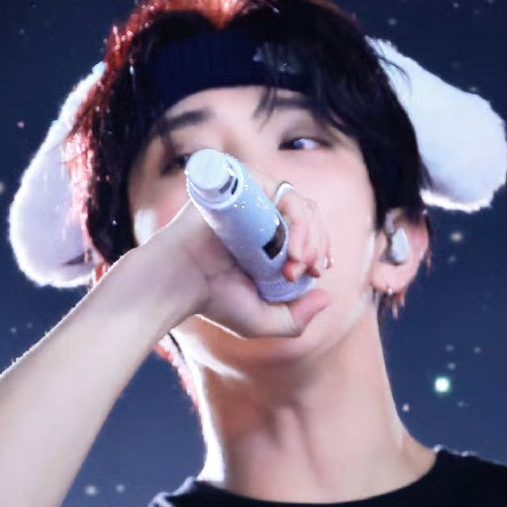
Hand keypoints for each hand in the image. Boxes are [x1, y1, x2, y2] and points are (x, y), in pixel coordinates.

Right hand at [148, 181, 332, 339]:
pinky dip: (291, 212)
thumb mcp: (262, 321)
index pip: (308, 230)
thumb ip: (296, 319)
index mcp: (268, 239)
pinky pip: (276, 186)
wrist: (178, 283)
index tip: (317, 270)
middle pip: (307, 214)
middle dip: (317, 242)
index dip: (321, 247)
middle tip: (305, 270)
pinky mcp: (238, 185)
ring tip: (297, 260)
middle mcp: (260, 216)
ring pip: (297, 201)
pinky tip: (289, 242)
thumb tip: (327, 296)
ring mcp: (250, 199)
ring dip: (308, 231)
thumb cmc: (214, 302)